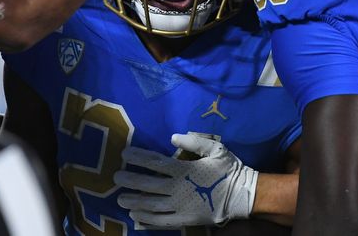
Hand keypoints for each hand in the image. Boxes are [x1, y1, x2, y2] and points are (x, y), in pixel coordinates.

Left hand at [114, 133, 258, 227]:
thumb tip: (172, 136)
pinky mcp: (185, 220)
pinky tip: (136, 217)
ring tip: (120, 199)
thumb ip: (193, 141)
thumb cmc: (228, 169)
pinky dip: (148, 220)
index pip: (155, 163)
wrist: (242, 196)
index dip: (138, 158)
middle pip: (149, 185)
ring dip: (135, 201)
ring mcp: (180, 206)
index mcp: (184, 170)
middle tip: (115, 177)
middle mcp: (178, 188)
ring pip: (152, 205)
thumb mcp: (215, 148)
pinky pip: (162, 222)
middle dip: (130, 180)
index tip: (124, 154)